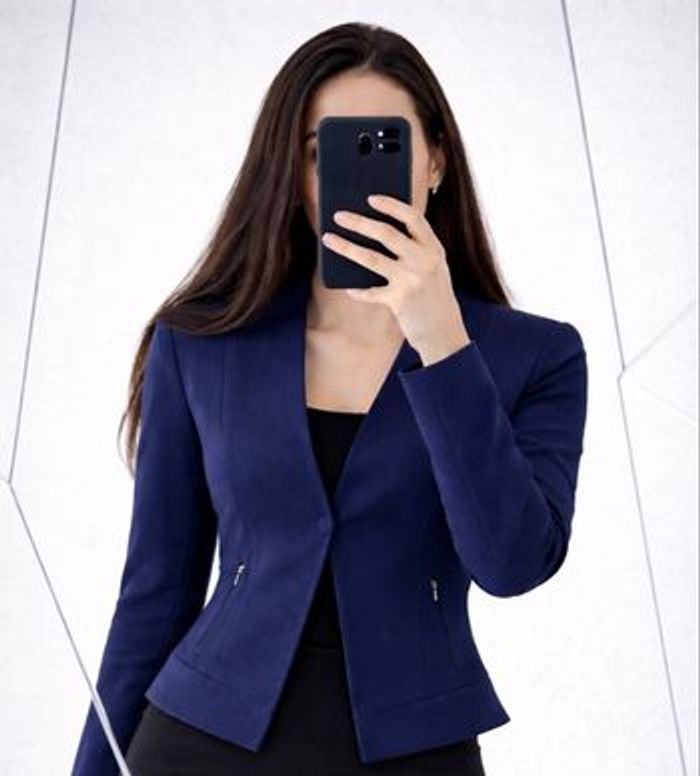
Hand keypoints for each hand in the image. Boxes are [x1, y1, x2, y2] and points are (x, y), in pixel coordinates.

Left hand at [321, 194, 470, 364]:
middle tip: (338, 215)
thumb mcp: (432, 268)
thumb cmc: (432, 295)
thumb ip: (413, 250)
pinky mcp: (399, 301)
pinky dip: (358, 290)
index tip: (371, 198)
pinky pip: (370, 292)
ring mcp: (411, 281)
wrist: (444, 331)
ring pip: (371, 258)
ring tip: (328, 239)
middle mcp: (424, 261)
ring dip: (346, 247)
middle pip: (386, 233)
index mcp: (434, 248)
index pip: (413, 217)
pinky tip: (348, 288)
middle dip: (359, 222)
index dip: (391, 205)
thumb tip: (373, 231)